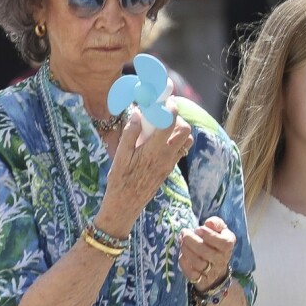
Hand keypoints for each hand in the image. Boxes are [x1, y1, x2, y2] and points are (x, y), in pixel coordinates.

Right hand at [96, 99, 192, 235]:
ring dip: (178, 130)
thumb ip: (130, 133)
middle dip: (177, 118)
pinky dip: (176, 141)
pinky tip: (159, 141)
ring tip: (161, 127)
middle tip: (162, 115)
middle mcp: (167, 155)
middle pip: (185, 130)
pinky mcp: (169, 168)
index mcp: (155, 150)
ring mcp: (170, 163)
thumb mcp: (120, 155)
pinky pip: (180, 150)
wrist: (125, 205)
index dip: (171, 108)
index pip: (172, 122)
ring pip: (186, 140)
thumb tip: (138, 113)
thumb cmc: (119, 180)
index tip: (164, 100)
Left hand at [179, 216, 235, 291]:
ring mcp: (212, 272)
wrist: (217, 266)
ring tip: (181, 241)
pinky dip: (184, 264)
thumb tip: (209, 223)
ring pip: (198, 263)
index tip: (197, 229)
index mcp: (228, 245)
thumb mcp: (220, 229)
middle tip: (184, 233)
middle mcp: (222, 260)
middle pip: (206, 252)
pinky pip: (192, 274)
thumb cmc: (216, 242)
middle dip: (191, 241)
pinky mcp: (202, 281)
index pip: (222, 242)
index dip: (208, 235)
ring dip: (186, 250)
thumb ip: (216, 223)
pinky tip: (181, 255)